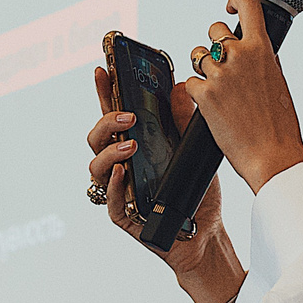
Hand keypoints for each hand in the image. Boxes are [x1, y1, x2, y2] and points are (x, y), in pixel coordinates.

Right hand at [88, 65, 242, 302]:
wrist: (207, 232)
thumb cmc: (197, 191)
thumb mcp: (193, 149)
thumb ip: (183, 118)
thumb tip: (179, 85)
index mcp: (135, 144)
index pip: (113, 113)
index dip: (103, 91)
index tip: (101, 69)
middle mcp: (121, 164)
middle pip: (96, 137)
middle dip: (107, 121)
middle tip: (129, 117)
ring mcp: (117, 189)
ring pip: (95, 166)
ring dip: (110, 152)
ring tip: (131, 145)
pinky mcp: (122, 215)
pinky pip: (107, 199)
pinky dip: (113, 183)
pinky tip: (124, 173)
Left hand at [181, 0, 302, 194]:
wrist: (272, 155)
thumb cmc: (280, 124)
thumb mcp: (278, 82)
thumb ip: (262, 60)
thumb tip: (253, 49)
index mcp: (262, 49)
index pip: (248, 4)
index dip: (235, 0)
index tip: (230, 8)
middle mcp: (239, 56)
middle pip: (214, 30)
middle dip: (215, 44)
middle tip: (223, 64)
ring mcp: (219, 74)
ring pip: (198, 55)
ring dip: (203, 67)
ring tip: (218, 88)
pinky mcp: (203, 94)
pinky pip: (191, 83)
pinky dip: (198, 93)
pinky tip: (212, 106)